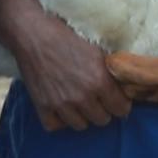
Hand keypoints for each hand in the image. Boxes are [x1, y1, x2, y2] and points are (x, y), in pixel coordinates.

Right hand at [1, 0, 131, 131]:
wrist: (32, 32)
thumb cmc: (66, 35)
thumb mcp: (96, 49)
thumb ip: (111, 71)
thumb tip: (124, 85)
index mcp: (100, 81)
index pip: (122, 109)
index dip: (120, 103)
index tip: (115, 98)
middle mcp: (83, 97)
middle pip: (102, 120)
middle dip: (102, 109)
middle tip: (95, 97)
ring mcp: (61, 104)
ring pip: (81, 125)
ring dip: (81, 115)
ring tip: (77, 101)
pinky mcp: (42, 106)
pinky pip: (55, 126)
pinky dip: (58, 119)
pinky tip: (59, 107)